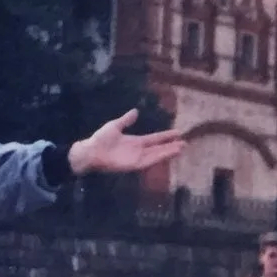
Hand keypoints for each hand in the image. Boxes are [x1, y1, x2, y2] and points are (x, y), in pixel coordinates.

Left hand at [68, 108, 189, 175]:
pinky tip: (167, 154)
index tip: (178, 132)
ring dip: (168, 152)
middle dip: (172, 146)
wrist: (91, 151)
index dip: (166, 136)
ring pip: (157, 155)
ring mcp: (137, 158)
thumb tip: (135, 111)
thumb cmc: (100, 139)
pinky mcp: (133, 165)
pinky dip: (158, 158)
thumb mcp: (115, 126)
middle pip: (159, 148)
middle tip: (185, 143)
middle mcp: (139, 150)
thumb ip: (126, 120)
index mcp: (136, 141)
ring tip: (181, 148)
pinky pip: (149, 161)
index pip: (155, 138)